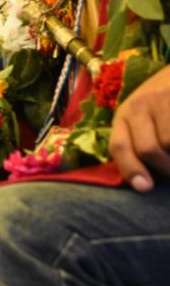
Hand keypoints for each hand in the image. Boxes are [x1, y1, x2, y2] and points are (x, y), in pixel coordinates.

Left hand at [109, 64, 169, 191]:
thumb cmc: (161, 103)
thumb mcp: (141, 117)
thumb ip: (135, 143)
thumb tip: (143, 183)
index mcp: (124, 114)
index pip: (120, 146)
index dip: (131, 170)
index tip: (145, 188)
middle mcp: (140, 104)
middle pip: (149, 149)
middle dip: (165, 169)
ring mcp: (164, 98)